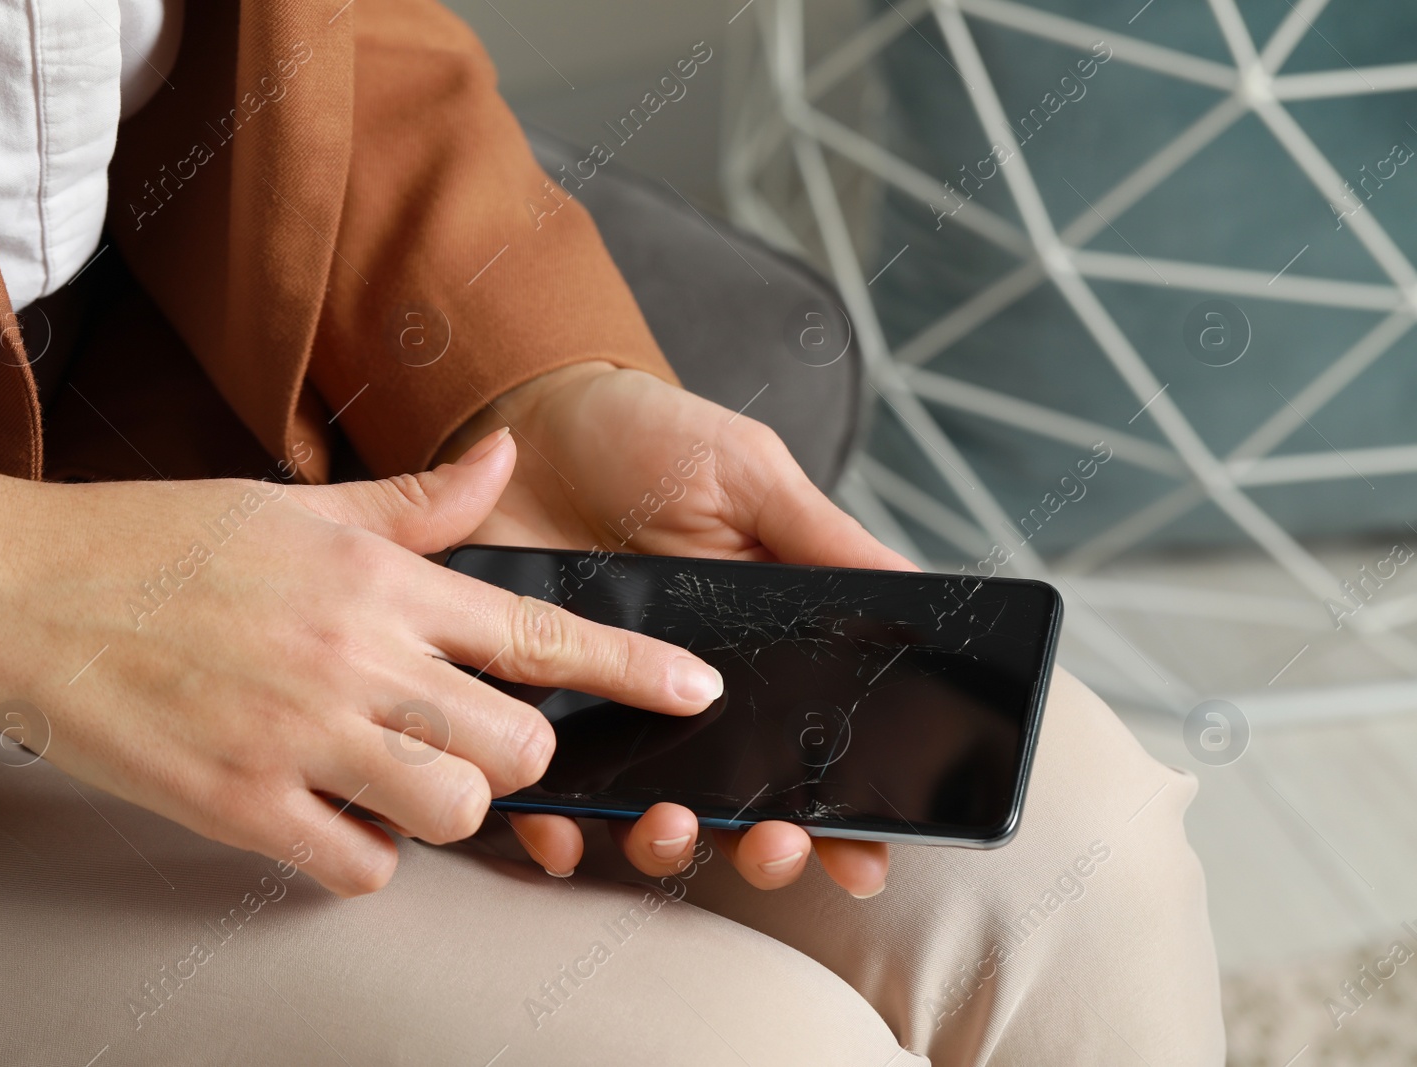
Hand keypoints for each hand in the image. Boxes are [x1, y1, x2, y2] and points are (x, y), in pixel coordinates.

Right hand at [0, 430, 722, 896]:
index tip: (694, 688)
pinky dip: (365, 854)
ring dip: (447, 810)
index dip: (632, 666)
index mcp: (378, 581)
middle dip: (520, 760)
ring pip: (452, 813)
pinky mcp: (240, 803)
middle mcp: (356, 658)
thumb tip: (509, 461)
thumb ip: (419, 502)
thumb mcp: (298, 506)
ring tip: (399, 779)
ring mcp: (300, 737)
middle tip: (476, 745)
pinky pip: (357, 865)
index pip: (538, 629)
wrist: (26, 590)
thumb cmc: (162, 542)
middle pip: (515, 746)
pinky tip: (334, 813)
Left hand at [439, 362, 916, 896]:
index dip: (844, 817)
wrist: (532, 414)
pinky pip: (542, 788)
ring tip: (670, 825)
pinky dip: (550, 825)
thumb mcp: (750, 475)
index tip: (863, 860)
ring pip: (644, 813)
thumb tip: (918, 596)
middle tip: (770, 844)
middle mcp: (685, 696)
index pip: (815, 751)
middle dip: (763, 847)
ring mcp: (608, 708)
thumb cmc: (648, 438)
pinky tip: (556, 831)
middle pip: (738, 804)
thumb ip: (823, 540)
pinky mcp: (533, 703)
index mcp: (756, 652)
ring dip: (663, 842)